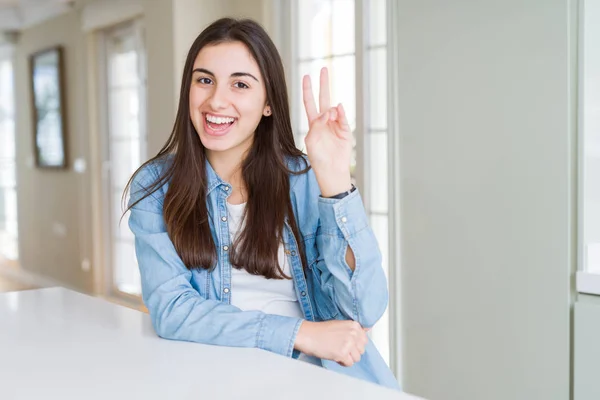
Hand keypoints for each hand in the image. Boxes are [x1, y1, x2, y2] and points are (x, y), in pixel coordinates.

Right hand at [294, 320, 368, 366]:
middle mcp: (353, 333)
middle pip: (361, 350)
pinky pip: (349, 363)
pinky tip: (334, 355)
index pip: (364, 340)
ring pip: (357, 358)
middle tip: (340, 347)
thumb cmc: (320, 331)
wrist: (307, 335)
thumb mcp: (340, 325)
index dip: (355, 344)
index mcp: (354, 325)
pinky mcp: (342, 353)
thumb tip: (366, 332)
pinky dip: (342, 362)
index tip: (346, 343)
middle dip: (352, 352)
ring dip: (347, 357)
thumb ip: (353, 330)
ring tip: (337, 351)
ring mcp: (348, 343)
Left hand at [302, 67, 352, 196]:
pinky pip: (343, 117)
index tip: (306, 76)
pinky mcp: (346, 130)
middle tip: (324, 68)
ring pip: (333, 109)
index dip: (307, 89)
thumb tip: (329, 110)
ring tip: (329, 118)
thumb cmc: (318, 158)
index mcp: (313, 123)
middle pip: (323, 98)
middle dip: (323, 84)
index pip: (309, 102)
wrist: (331, 170)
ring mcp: (336, 124)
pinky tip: (337, 110)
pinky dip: (340, 113)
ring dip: (330, 110)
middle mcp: (325, 121)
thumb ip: (317, 124)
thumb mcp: (311, 140)